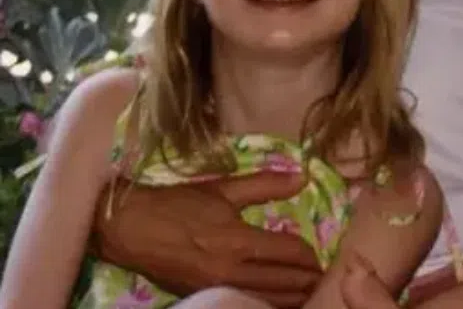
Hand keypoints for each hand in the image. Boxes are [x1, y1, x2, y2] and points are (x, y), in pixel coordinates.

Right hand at [92, 172, 320, 307]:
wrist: (127, 228)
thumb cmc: (176, 204)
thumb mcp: (223, 189)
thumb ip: (266, 184)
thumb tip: (303, 177)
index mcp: (238, 241)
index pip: (291, 253)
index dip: (311, 255)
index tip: (324, 255)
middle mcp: (231, 270)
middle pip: (285, 283)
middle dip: (309, 280)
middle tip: (323, 277)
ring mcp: (216, 288)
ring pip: (268, 301)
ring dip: (292, 297)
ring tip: (307, 291)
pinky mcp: (203, 297)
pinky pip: (246, 305)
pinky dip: (266, 303)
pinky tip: (275, 299)